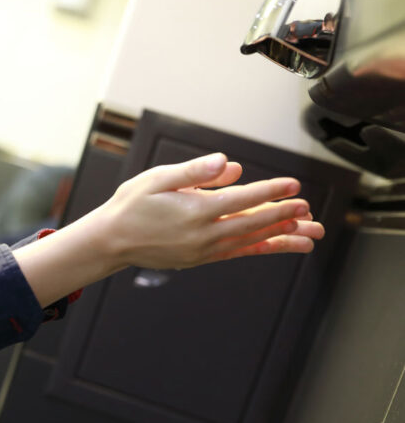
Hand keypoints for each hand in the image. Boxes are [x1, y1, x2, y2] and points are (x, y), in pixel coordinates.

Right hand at [96, 152, 324, 269]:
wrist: (112, 241)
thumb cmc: (131, 205)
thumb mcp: (157, 179)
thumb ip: (194, 171)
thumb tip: (229, 163)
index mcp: (195, 211)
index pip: (242, 199)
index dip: (271, 191)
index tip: (293, 185)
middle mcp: (203, 234)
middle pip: (253, 222)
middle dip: (284, 214)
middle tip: (309, 208)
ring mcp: (203, 250)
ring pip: (251, 241)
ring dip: (282, 236)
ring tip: (310, 233)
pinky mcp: (201, 258)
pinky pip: (239, 253)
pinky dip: (262, 248)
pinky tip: (281, 245)